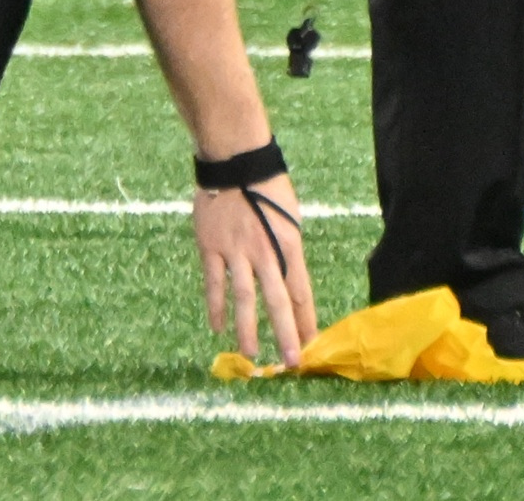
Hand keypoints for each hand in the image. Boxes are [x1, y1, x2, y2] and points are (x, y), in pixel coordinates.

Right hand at [193, 173, 317, 366]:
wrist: (235, 160)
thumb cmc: (267, 186)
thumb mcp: (289, 217)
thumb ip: (288, 250)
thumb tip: (288, 280)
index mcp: (289, 244)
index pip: (301, 290)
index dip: (307, 319)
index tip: (312, 344)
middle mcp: (265, 252)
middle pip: (278, 300)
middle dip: (286, 334)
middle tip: (291, 363)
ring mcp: (236, 251)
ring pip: (244, 298)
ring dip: (248, 329)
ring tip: (252, 356)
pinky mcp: (211, 248)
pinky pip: (214, 283)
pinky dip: (215, 307)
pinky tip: (218, 328)